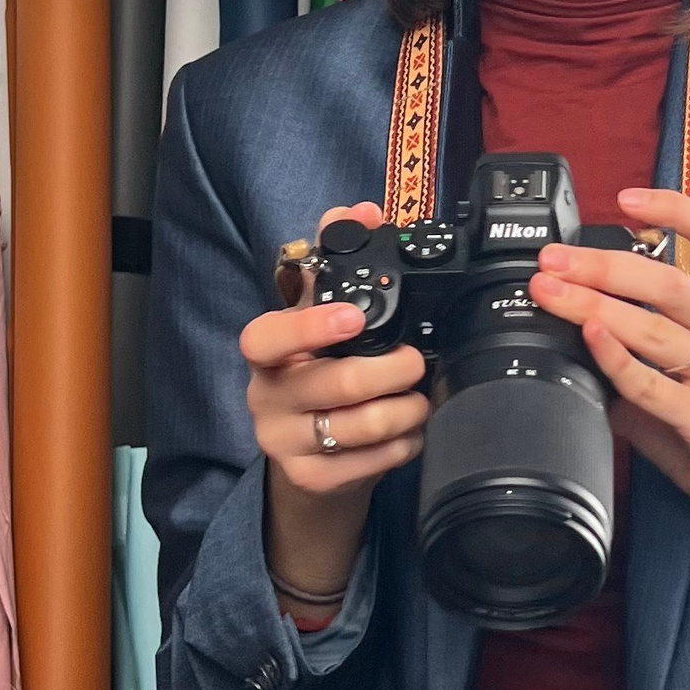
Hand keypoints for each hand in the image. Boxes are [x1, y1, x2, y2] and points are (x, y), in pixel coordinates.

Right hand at [240, 201, 428, 608]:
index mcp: (267, 353)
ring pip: (360, 426)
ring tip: (421, 399)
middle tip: (416, 363)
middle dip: (392, 371)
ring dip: (406, 409)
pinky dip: (403, 445)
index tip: (355, 317)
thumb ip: (334, 262)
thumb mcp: (317, 322)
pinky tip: (410, 433)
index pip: (267, 337)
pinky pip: (372, 462)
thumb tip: (361, 209)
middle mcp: (267, 398)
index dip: (310, 326)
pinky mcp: (312, 480)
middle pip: (336, 384)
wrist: (308, 459)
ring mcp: (285, 443)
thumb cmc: (318, 377)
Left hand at [528, 187, 689, 602]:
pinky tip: (591, 338)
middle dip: (604, 264)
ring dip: (596, 305)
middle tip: (554, 258)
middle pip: (671, 282)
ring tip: (551, 293)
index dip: (676, 211)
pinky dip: (619, 359)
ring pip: (658, 328)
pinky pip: (657, 386)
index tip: (627, 198)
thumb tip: (580, 338)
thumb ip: (645, 356)